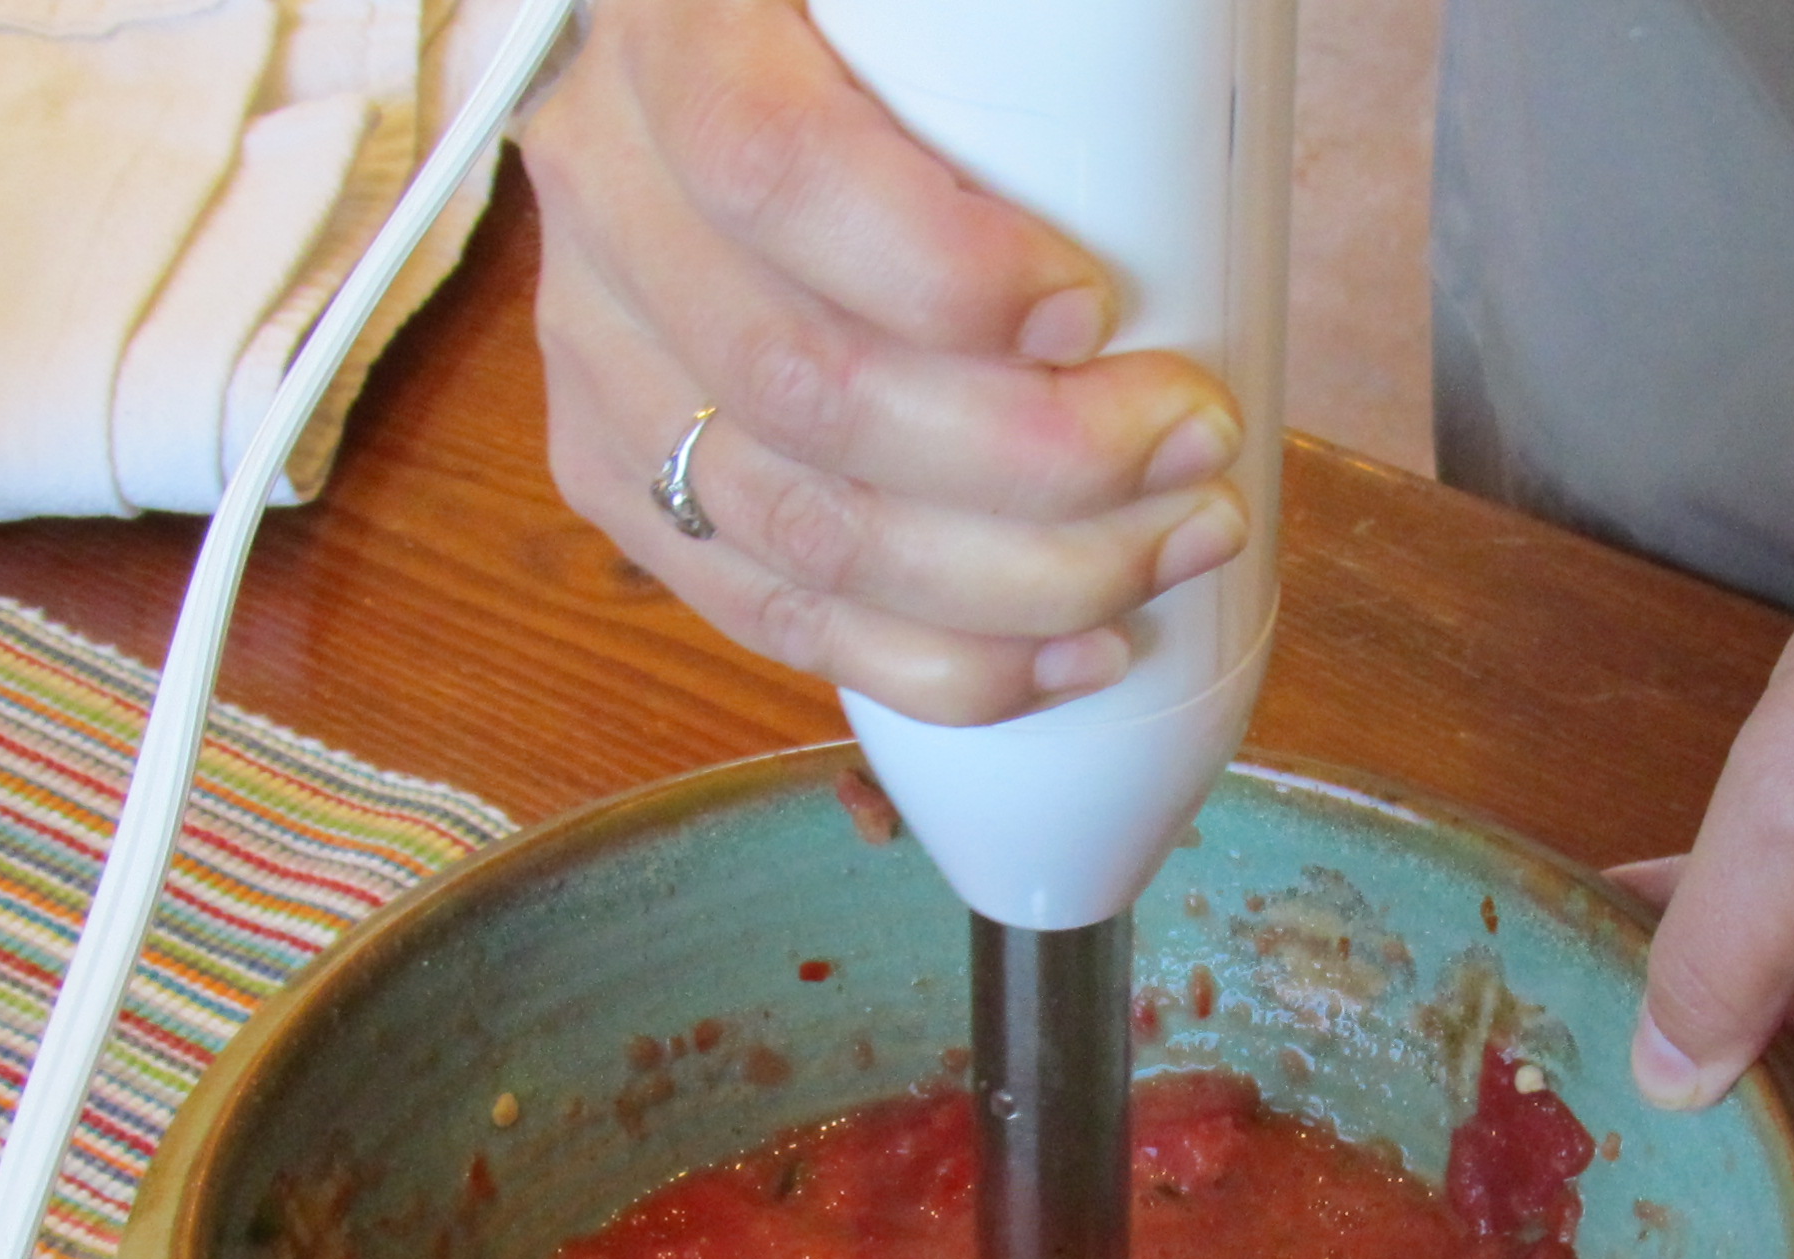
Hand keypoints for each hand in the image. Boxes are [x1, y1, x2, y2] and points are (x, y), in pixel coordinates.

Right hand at [514, 0, 1249, 722]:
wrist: (737, 77)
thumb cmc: (891, 48)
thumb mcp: (930, 16)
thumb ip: (1022, 53)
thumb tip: (1170, 137)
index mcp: (677, 39)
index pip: (775, 173)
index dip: (943, 271)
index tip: (1094, 307)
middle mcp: (607, 196)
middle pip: (804, 387)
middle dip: (1040, 462)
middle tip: (1196, 446)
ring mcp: (597, 350)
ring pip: (795, 529)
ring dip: (1014, 582)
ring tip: (1166, 554)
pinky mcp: (614, 472)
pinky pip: (768, 608)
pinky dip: (935, 660)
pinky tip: (1061, 656)